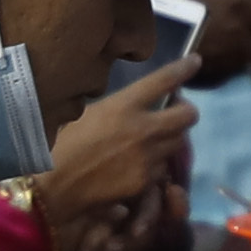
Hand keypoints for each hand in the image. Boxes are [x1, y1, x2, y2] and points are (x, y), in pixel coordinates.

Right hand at [34, 53, 198, 244]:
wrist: (55, 187)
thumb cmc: (61, 145)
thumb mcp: (86, 113)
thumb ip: (117, 107)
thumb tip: (135, 103)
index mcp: (124, 105)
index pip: (165, 81)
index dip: (184, 69)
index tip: (194, 62)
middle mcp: (143, 129)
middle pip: (188, 116)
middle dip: (186, 111)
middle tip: (176, 111)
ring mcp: (148, 157)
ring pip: (178, 142)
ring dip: (171, 137)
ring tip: (154, 139)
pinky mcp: (146, 181)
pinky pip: (162, 167)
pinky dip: (156, 164)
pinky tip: (139, 165)